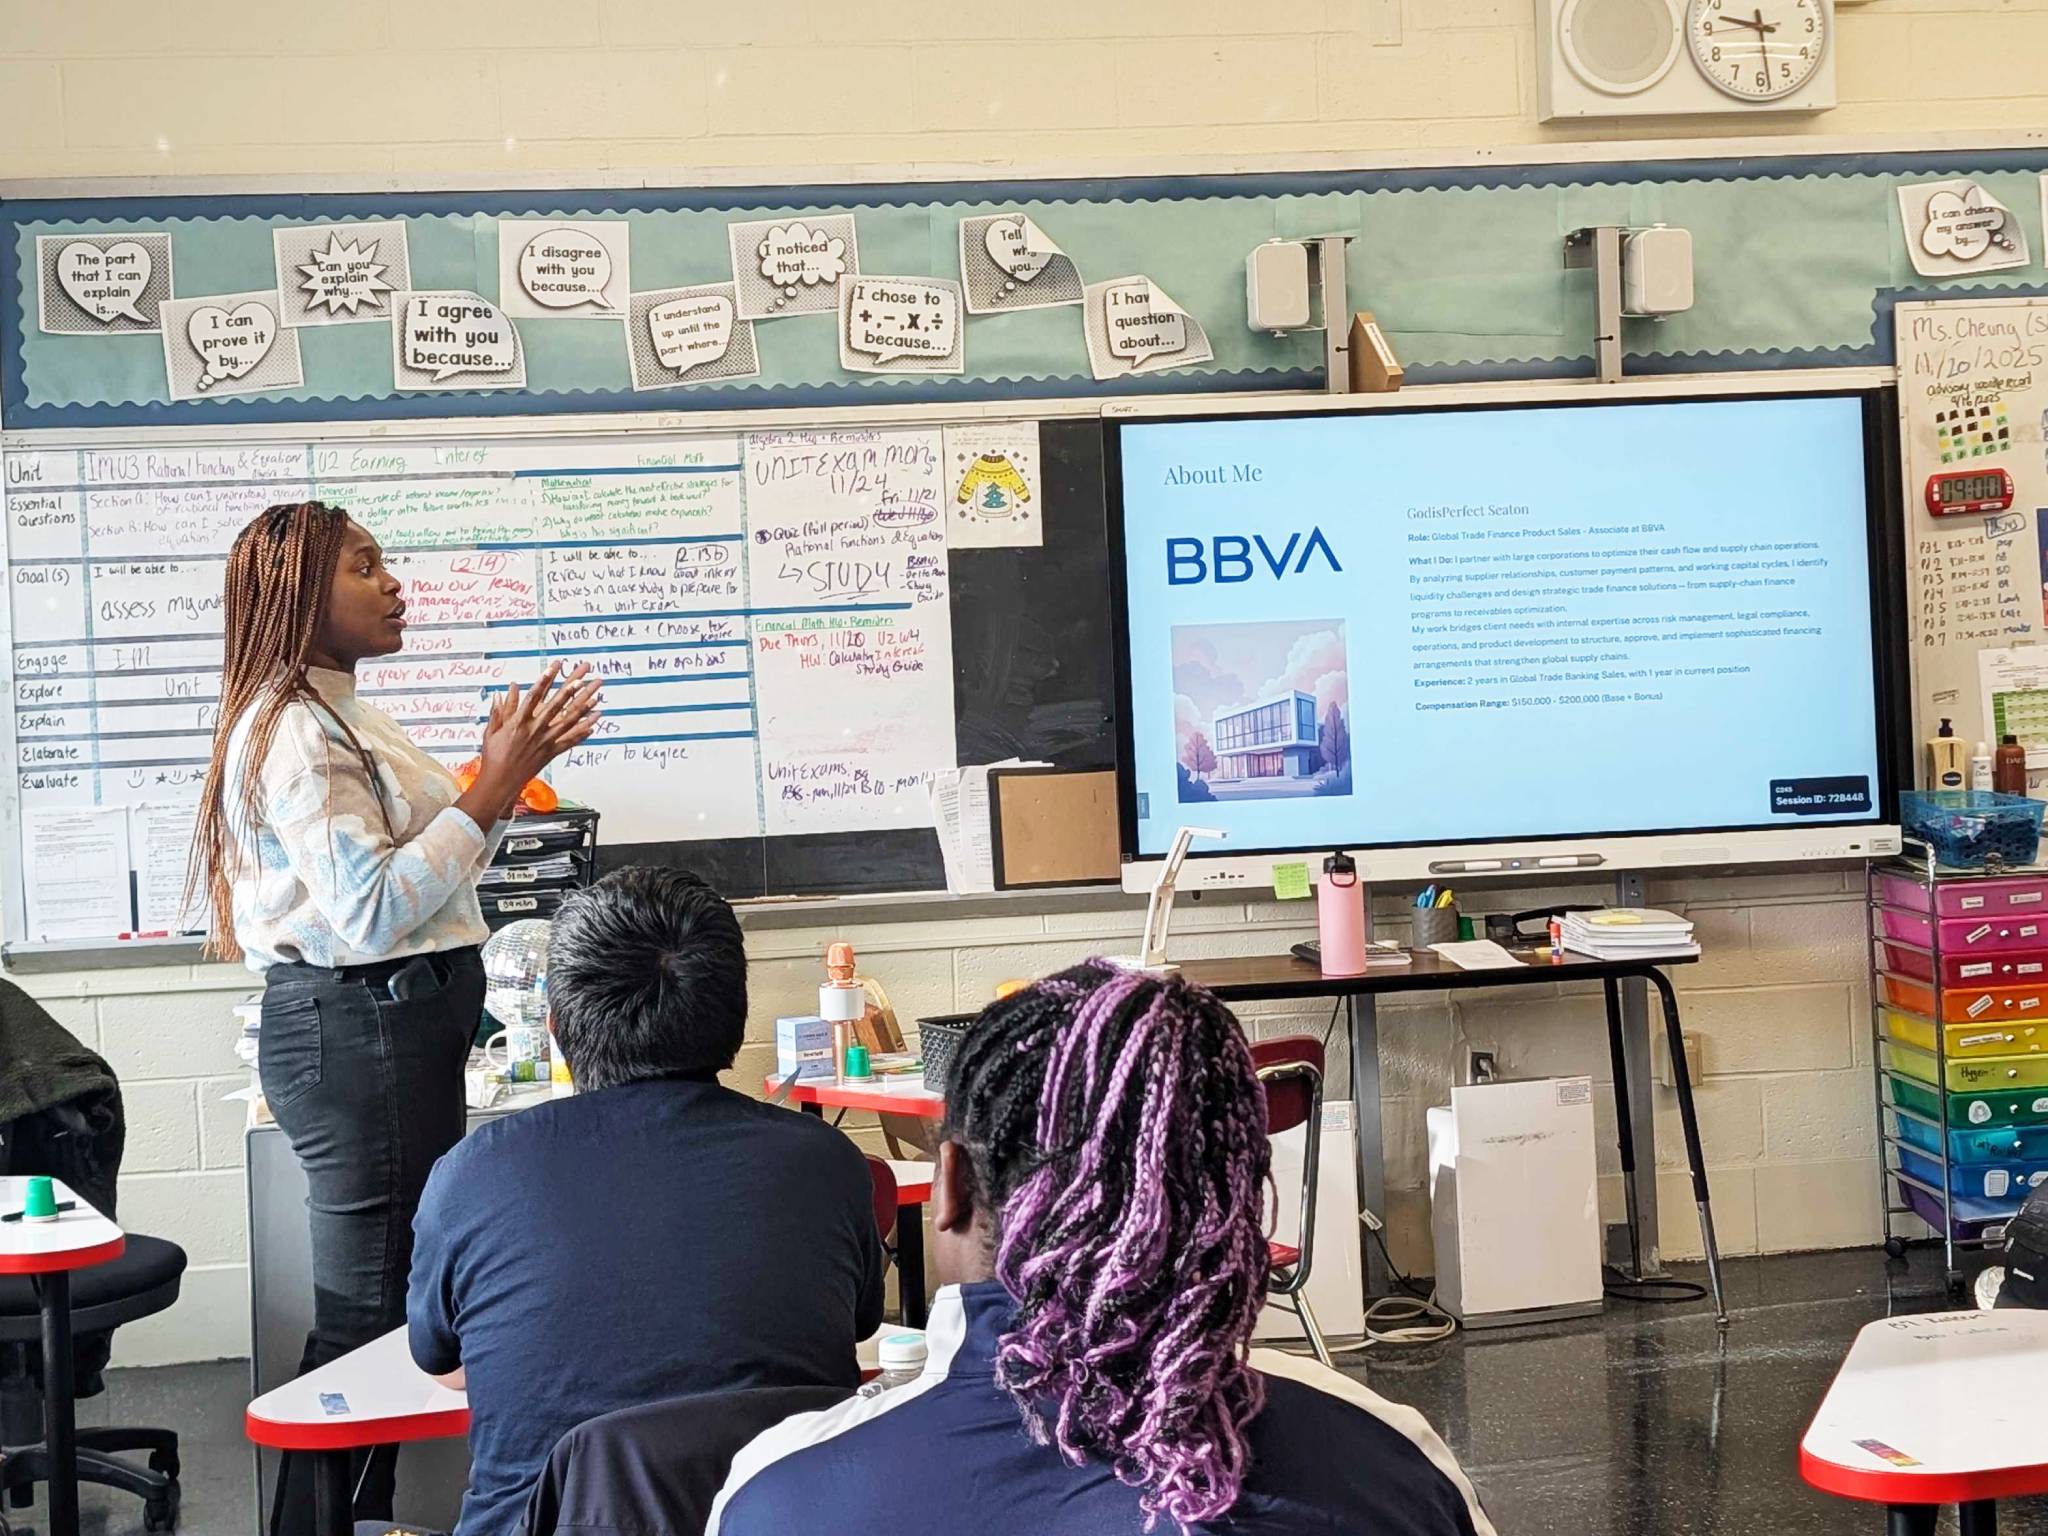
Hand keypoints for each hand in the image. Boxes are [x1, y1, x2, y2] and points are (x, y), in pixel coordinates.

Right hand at [461, 662, 601, 825]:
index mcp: (519, 722)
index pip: (535, 695)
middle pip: (557, 705)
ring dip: (584, 707)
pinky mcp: (552, 752)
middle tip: (584, 676)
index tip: (555, 666)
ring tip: (597, 695)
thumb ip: (500, 711)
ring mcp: (546, 741)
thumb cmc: (494, 756)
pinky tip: (595, 722)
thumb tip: (503, 691)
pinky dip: (584, 731)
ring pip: (568, 721)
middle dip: (571, 689)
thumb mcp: (491, 731)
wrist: (500, 782)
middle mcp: (535, 730)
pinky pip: (571, 740)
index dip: (546, 679)